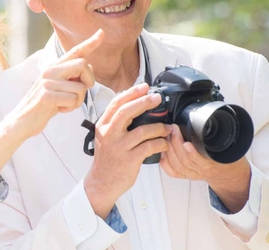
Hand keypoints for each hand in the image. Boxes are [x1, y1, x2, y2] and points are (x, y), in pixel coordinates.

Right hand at [11, 29, 104, 136]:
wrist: (22, 120)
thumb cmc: (44, 105)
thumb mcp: (58, 87)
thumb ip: (70, 76)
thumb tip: (88, 66)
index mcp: (54, 67)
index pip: (75, 51)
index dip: (90, 43)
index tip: (101, 33)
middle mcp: (50, 70)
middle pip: (83, 64)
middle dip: (89, 80)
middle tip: (80, 92)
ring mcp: (47, 82)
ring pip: (80, 88)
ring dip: (77, 101)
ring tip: (63, 104)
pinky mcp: (46, 95)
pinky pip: (73, 100)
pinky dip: (70, 108)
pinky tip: (58, 109)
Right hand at [84, 84, 171, 218]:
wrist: (101, 182)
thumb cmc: (107, 159)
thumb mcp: (106, 136)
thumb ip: (116, 122)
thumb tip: (134, 104)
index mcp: (103, 125)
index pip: (116, 103)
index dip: (131, 93)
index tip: (144, 87)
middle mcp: (109, 134)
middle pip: (126, 111)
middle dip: (144, 102)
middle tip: (157, 98)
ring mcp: (118, 147)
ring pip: (142, 130)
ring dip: (158, 127)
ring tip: (167, 128)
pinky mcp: (129, 160)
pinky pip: (149, 147)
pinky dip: (159, 143)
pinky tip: (164, 143)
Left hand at [159, 124, 250, 212]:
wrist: (229, 174)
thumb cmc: (228, 159)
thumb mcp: (227, 145)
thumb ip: (218, 135)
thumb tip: (209, 116)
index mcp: (213, 162)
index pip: (198, 159)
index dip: (190, 151)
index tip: (185, 139)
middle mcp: (202, 170)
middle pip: (184, 160)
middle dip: (176, 143)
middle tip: (172, 129)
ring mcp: (193, 174)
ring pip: (177, 166)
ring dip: (169, 150)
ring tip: (167, 136)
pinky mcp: (187, 176)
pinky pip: (173, 172)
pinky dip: (165, 162)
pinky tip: (162, 152)